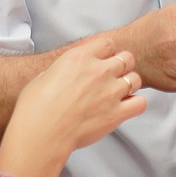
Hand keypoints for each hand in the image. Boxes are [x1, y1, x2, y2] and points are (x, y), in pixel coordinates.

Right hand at [3, 30, 146, 168]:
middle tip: (114, 77)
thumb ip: (61, 71)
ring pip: (136, 79)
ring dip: (130, 85)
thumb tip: (62, 76)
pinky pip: (140, 103)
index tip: (104, 61)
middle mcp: (99, 71)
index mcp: (79, 57)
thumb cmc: (35, 108)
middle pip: (127, 58)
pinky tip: (125, 109)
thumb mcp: (43, 76)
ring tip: (119, 94)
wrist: (40, 132)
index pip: (108, 44)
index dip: (107, 53)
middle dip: (122, 66)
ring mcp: (110, 91)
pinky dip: (135, 105)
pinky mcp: (116, 113)